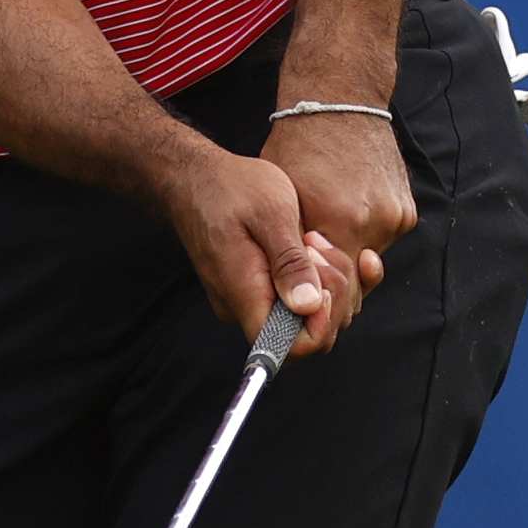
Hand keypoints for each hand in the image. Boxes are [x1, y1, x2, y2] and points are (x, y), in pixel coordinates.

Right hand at [159, 147, 361, 356]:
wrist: (196, 179)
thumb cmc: (230, 188)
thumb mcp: (270, 213)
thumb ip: (289, 262)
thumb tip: (308, 305)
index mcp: (245, 295)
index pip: (290, 348)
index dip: (321, 323)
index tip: (324, 281)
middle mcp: (244, 308)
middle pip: (305, 335)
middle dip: (330, 296)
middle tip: (318, 248)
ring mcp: (249, 301)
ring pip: (305, 316)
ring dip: (324, 281)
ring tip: (311, 239)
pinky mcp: (257, 290)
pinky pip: (295, 301)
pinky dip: (316, 277)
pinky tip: (315, 245)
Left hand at [262, 110, 416, 295]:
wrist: (340, 103)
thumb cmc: (300, 149)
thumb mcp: (283, 201)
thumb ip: (292, 253)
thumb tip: (297, 297)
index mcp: (342, 222)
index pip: (338, 292)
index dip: (321, 302)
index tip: (306, 300)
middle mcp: (377, 223)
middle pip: (358, 281)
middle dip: (336, 284)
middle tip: (313, 272)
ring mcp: (397, 216)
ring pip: (370, 260)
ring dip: (350, 256)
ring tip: (327, 229)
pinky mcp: (407, 209)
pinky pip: (383, 238)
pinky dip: (365, 234)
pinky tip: (347, 211)